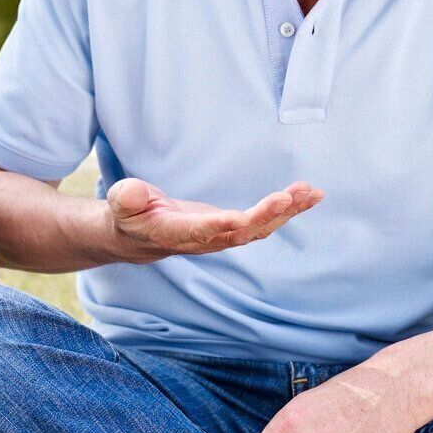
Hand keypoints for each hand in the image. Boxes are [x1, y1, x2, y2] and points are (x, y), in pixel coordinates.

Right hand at [108, 177, 321, 262]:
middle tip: (289, 196)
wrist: (138, 236)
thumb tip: (131, 193)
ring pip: (258, 229)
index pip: (203, 232)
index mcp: (177, 233)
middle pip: (241, 233)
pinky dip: (286, 210)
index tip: (244, 218)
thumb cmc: (129, 215)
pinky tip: (308, 196)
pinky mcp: (232, 228)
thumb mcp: (121, 203)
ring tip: (311, 193)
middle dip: (266, 216)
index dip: (223, 225)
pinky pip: (263, 221)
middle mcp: (204, 240)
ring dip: (286, 212)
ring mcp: (221, 236)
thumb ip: (127, 198)